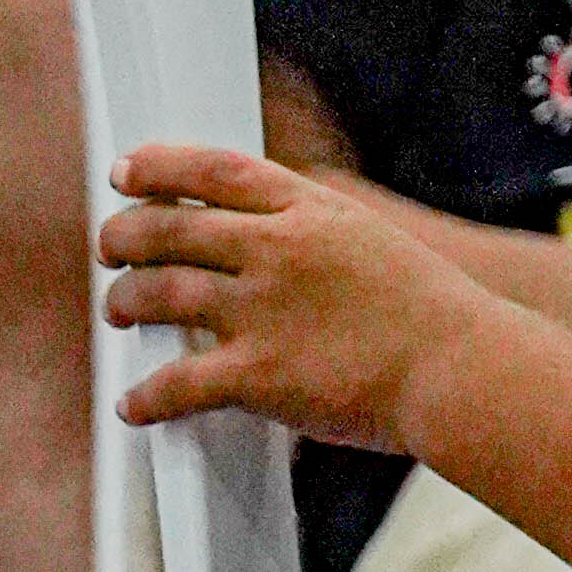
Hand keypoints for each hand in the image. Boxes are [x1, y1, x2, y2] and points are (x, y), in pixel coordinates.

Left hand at [98, 144, 482, 449]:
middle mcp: (276, 250)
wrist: (461, 368)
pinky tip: (134, 405)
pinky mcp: (257, 372)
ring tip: (118, 313)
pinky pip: (175, 383)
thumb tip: (254, 238)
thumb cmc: (428, 314)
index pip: (214, 170)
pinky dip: (145, 397)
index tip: (127, 172)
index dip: (158, 167)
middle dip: (123, 236)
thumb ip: (310, 232)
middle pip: (168, 227)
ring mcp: (262, 309)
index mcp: (308, 211)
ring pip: (156, 294)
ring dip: (124, 303)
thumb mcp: (369, 239)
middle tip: (109, 249)